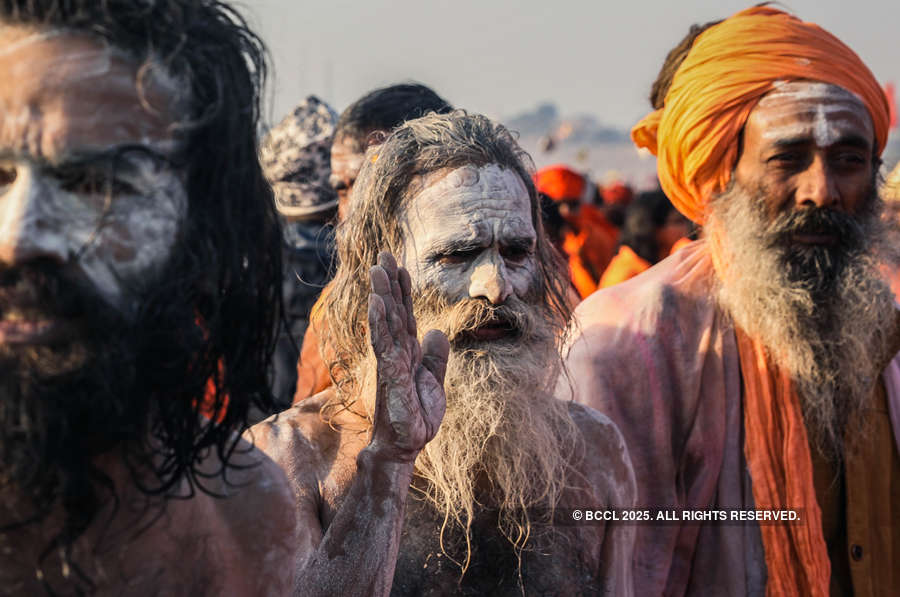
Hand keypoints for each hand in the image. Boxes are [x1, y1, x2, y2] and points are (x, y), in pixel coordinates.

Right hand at [367, 251, 448, 462]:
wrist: (406, 447)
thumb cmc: (416, 419)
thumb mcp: (434, 382)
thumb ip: (435, 357)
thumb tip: (436, 331)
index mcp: (408, 353)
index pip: (406, 315)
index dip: (403, 290)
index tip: (399, 264)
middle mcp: (397, 353)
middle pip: (393, 311)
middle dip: (389, 282)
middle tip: (384, 253)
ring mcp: (390, 362)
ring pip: (386, 322)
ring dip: (381, 294)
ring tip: (377, 268)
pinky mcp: (389, 374)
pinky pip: (383, 343)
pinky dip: (379, 322)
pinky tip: (376, 302)